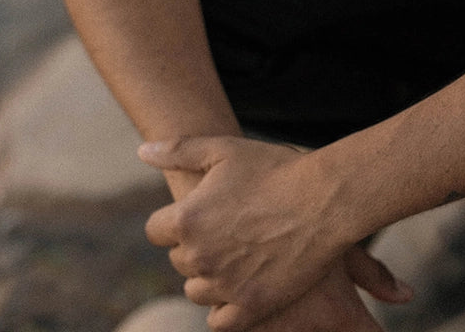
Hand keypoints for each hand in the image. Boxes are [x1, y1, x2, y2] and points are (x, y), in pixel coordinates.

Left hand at [140, 136, 410, 329]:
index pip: (156, 232)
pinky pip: (220, 322)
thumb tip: (141, 152)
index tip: (199, 212)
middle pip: (178, 261)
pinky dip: (225, 309)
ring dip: (209, 277)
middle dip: (195, 246)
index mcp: (187, 219)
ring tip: (237, 255)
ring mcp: (225, 285)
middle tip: (226, 229)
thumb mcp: (222, 150)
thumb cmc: (274, 169)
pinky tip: (241, 286)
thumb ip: (177, 151)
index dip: (175, 220)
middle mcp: (199, 257)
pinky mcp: (251, 306)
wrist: (323, 200)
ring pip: (196, 291)